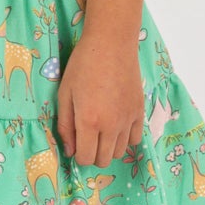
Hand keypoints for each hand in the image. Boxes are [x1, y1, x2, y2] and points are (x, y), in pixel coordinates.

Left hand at [56, 33, 144, 166]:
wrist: (111, 44)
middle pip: (104, 160)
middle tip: (86, 137)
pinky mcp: (139, 112)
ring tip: (101, 130)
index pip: (86, 159)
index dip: (78, 155)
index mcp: (89, 121)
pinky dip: (125, 138)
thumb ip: (65, 126)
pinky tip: (116, 125)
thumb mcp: (65, 94)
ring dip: (108, 147)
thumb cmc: (83, 65)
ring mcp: (128, 119)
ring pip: (120, 152)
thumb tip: (70, 151)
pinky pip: (135, 139)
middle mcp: (111, 125)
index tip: (76, 143)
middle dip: (92, 154)